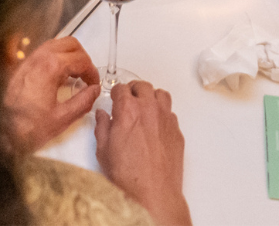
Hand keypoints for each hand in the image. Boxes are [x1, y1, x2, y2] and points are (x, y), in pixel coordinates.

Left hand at [4, 37, 101, 151]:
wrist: (2, 132)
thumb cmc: (26, 127)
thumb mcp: (62, 118)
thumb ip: (83, 102)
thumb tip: (94, 91)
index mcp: (50, 68)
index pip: (81, 60)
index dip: (92, 72)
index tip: (94, 84)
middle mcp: (39, 59)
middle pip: (70, 44)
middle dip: (83, 58)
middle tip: (88, 76)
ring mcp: (29, 60)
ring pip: (57, 44)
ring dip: (70, 55)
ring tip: (76, 74)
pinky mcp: (23, 67)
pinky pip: (45, 52)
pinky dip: (57, 57)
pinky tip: (60, 75)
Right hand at [95, 80, 190, 225]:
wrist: (153, 192)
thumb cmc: (128, 174)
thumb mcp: (104, 150)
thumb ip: (102, 127)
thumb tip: (102, 116)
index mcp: (128, 110)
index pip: (122, 88)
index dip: (116, 92)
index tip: (114, 98)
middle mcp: (149, 109)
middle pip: (143, 86)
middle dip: (134, 91)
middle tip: (128, 101)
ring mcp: (166, 119)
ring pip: (161, 95)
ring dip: (151, 97)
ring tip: (144, 108)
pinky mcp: (176, 131)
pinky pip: (170, 113)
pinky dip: (162, 114)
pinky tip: (155, 126)